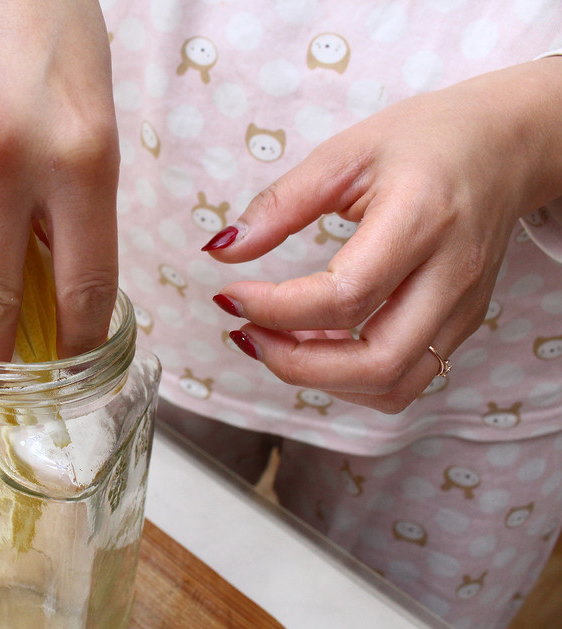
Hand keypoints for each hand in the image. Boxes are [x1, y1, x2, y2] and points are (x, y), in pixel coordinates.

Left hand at [206, 59, 561, 412]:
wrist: (507, 144)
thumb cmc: (426, 140)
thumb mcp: (344, 154)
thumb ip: (279, 205)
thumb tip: (221, 250)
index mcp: (422, 219)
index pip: (345, 296)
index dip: (275, 308)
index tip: (230, 296)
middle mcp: (452, 274)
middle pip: (375, 362)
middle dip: (294, 363)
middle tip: (247, 333)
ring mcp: (464, 308)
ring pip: (393, 386)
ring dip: (322, 379)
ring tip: (279, 339)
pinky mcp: (463, 324)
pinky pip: (406, 380)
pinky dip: (351, 379)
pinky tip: (318, 344)